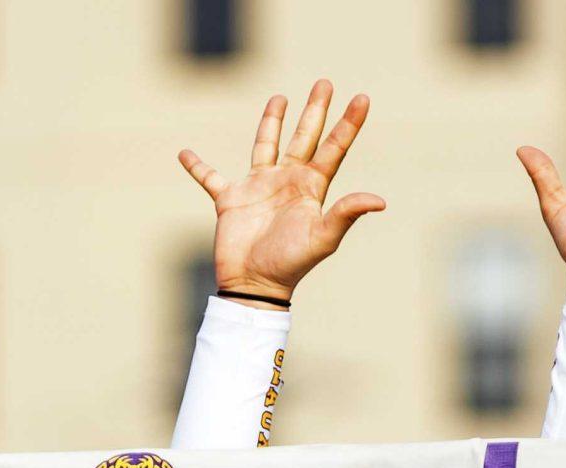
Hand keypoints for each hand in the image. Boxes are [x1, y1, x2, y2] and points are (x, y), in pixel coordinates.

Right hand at [179, 80, 385, 303]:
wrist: (253, 285)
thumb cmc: (290, 264)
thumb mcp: (322, 238)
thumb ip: (346, 214)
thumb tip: (380, 200)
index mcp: (310, 188)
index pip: (333, 149)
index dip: (348, 125)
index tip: (362, 98)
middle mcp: (287, 182)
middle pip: (304, 137)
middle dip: (315, 111)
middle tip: (325, 83)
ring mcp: (258, 187)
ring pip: (265, 145)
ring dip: (271, 122)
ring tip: (280, 97)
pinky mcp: (230, 199)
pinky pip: (210, 177)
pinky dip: (197, 166)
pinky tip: (184, 154)